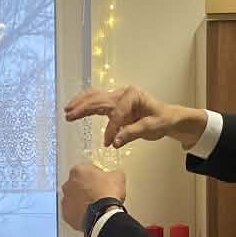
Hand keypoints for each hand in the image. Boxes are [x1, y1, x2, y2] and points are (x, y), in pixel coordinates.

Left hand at [61, 162, 125, 231]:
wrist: (103, 215)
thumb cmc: (108, 193)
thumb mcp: (117, 177)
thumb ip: (112, 174)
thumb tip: (113, 176)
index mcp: (78, 171)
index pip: (87, 171)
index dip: (96, 176)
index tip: (102, 182)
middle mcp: (67, 185)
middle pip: (77, 184)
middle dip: (85, 188)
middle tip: (98, 195)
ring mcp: (65, 201)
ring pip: (73, 199)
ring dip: (81, 201)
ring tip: (94, 207)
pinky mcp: (66, 215)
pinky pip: (73, 212)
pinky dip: (79, 213)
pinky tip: (89, 215)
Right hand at [64, 84, 203, 151]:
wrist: (168, 117)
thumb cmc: (162, 120)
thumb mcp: (151, 128)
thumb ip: (132, 133)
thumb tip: (114, 142)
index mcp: (133, 95)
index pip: (117, 113)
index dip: (112, 128)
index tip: (108, 143)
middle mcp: (123, 93)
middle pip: (99, 99)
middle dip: (84, 107)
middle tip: (69, 115)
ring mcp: (118, 97)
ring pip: (95, 97)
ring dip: (80, 104)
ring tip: (67, 110)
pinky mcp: (114, 104)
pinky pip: (97, 102)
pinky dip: (85, 105)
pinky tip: (75, 109)